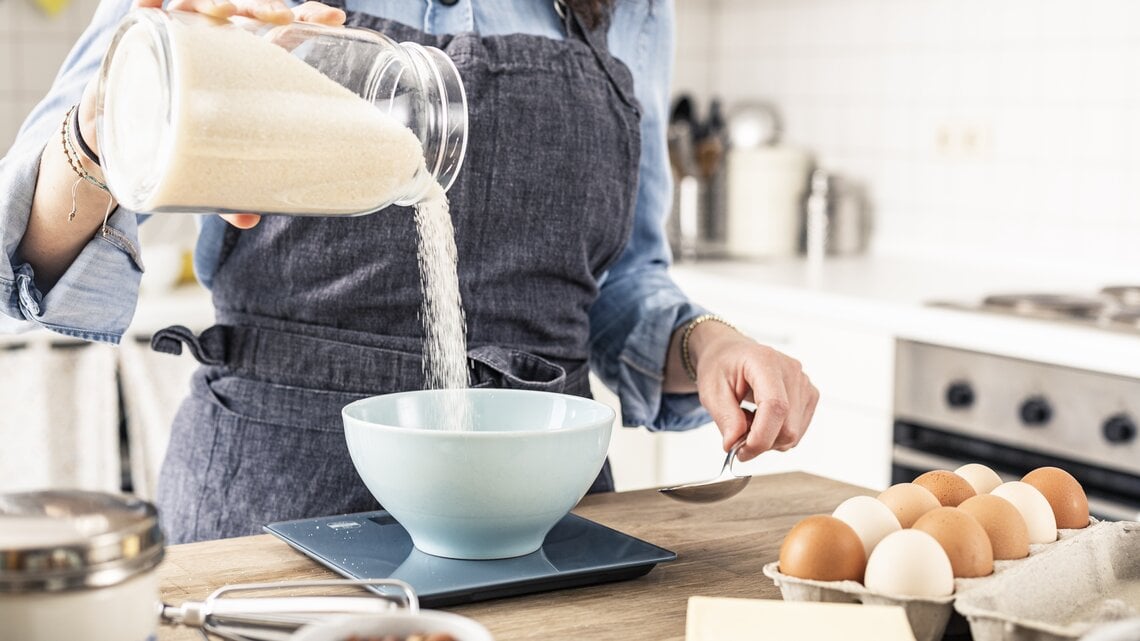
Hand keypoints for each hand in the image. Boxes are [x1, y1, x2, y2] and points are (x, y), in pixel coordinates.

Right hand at [81, 0, 347, 228]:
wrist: (116, 142)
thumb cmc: (176, 146)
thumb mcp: (208, 169)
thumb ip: (230, 192)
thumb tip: (251, 219)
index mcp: (241, 65)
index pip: (279, 29)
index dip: (306, 18)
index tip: (333, 20)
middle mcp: (213, 43)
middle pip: (246, 9)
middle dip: (265, 5)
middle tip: (283, 17)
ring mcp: (177, 36)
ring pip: (201, 3)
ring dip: (218, 1)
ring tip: (229, 12)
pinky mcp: (139, 37)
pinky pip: (145, 7)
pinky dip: (151, 1)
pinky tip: (157, 4)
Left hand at [687, 321, 818, 461]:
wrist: (732, 354)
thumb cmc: (722, 366)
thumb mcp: (711, 390)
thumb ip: (725, 418)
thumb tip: (734, 444)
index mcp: (765, 361)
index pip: (775, 406)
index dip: (761, 436)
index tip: (741, 451)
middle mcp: (791, 371)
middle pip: (788, 427)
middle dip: (761, 442)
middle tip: (736, 437)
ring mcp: (804, 384)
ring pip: (793, 434)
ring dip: (768, 439)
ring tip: (748, 420)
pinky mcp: (809, 396)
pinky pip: (797, 431)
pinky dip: (776, 435)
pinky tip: (762, 419)